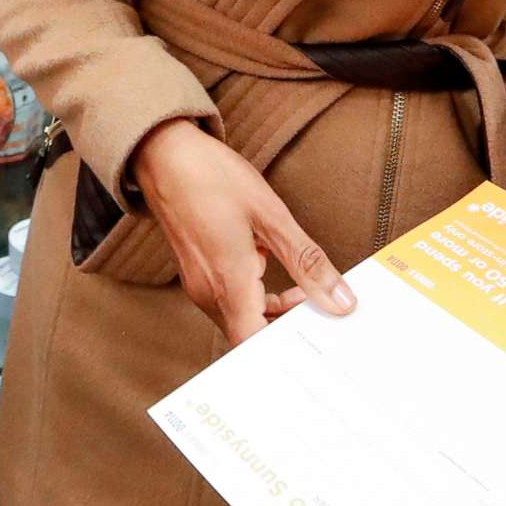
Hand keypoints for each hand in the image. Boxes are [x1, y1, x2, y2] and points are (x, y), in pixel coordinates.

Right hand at [132, 118, 355, 345]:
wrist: (164, 154)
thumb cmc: (211, 177)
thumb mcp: (271, 216)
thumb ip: (308, 263)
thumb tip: (341, 300)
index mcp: (228, 281)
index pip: (255, 345)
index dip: (287, 351)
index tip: (319, 337)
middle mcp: (209, 292)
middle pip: (252, 337)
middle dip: (289, 329)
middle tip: (322, 309)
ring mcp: (199, 285)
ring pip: (242, 320)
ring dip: (274, 312)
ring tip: (303, 288)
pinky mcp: (198, 275)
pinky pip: (231, 302)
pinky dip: (257, 298)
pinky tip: (270, 267)